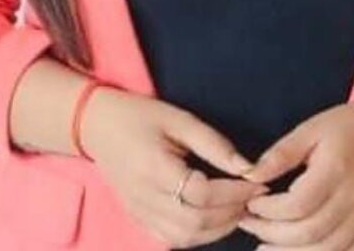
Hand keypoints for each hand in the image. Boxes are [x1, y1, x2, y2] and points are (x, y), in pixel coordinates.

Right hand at [81, 87, 269, 246]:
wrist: (96, 126)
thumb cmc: (139, 115)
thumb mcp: (179, 118)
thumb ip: (213, 143)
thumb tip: (247, 167)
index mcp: (154, 167)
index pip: (201, 193)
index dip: (234, 192)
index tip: (257, 182)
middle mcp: (144, 197)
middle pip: (195, 222)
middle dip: (231, 212)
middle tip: (253, 197)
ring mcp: (138, 213)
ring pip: (184, 238)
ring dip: (218, 229)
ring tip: (239, 207)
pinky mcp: (137, 219)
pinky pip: (171, 240)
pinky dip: (197, 236)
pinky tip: (213, 219)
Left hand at [235, 88, 353, 249]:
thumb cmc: (351, 124)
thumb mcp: (312, 128)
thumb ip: (282, 153)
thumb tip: (250, 175)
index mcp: (337, 168)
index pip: (297, 205)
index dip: (268, 211)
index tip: (250, 205)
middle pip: (309, 233)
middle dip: (273, 235)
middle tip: (250, 226)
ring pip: (327, 250)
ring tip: (267, 248)